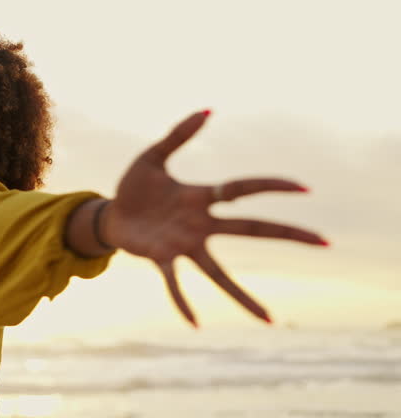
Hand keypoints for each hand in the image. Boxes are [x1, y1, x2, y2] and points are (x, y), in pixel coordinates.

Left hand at [99, 110, 327, 326]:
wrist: (109, 214)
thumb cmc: (135, 187)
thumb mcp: (153, 157)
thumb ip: (178, 135)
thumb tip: (208, 109)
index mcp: (200, 197)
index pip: (242, 189)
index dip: (270, 186)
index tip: (304, 188)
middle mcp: (200, 224)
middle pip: (250, 229)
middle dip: (286, 234)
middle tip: (324, 242)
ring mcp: (184, 245)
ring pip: (219, 273)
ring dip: (242, 296)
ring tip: (268, 320)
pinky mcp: (162, 259)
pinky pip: (175, 282)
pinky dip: (183, 301)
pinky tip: (196, 323)